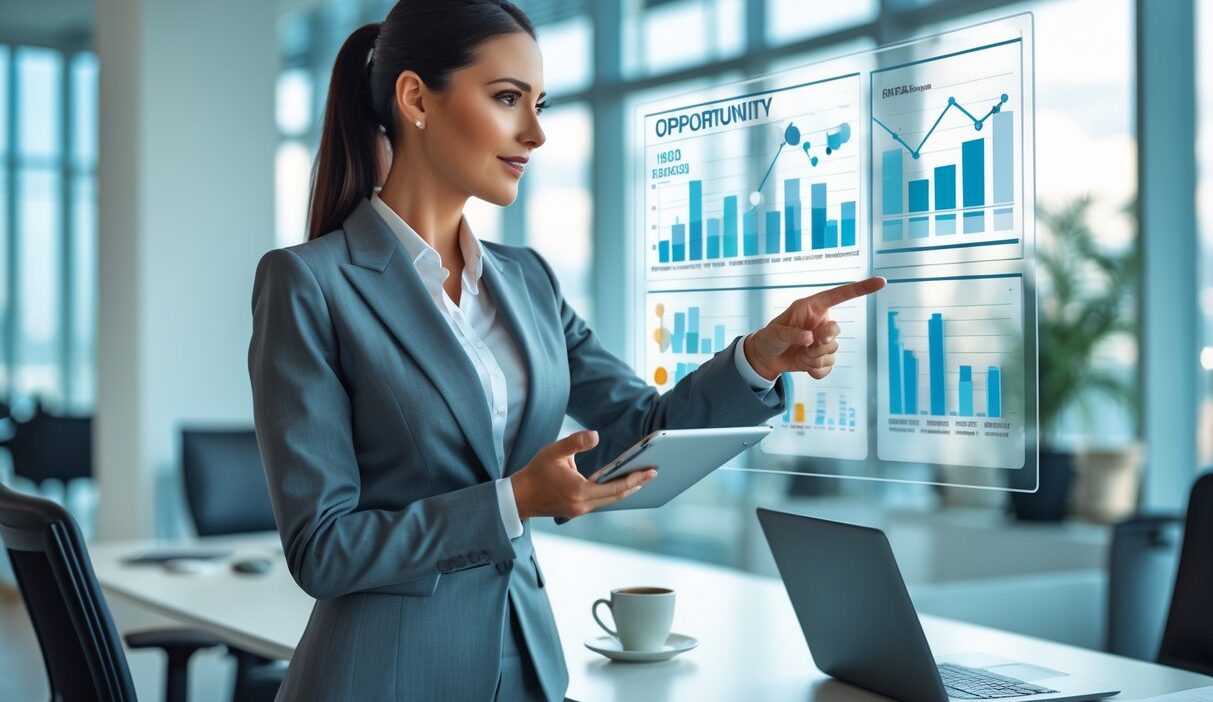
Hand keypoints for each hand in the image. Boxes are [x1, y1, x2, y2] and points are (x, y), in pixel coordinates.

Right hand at [511, 430, 657, 520]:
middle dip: (636, 484)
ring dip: (626, 490)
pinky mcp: (577, 511)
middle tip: (654, 473)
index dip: (635, 478)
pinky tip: (620, 484)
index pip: (614, 487)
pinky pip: (601, 502)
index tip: (651, 471)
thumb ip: (576, 442)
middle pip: (617, 496)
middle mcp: (582, 505)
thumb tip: (596, 436)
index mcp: (579, 491)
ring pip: (609, 501)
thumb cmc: (536, 472)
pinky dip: (613, 493)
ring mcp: (580, 511)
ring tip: (642, 477)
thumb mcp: (554, 451)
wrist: (519, 497)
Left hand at [744, 277, 886, 381]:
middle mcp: (822, 323)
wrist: (766, 358)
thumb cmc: (770, 338)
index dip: (861, 288)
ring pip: (832, 352)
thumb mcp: (776, 332)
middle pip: (836, 331)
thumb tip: (811, 337)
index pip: (840, 295)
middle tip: (809, 345)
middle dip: (823, 341)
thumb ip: (793, 333)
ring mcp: (823, 341)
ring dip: (813, 358)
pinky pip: (829, 366)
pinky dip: (815, 370)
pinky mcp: (822, 357)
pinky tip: (804, 367)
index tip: (881, 282)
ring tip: (799, 355)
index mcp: (814, 307)